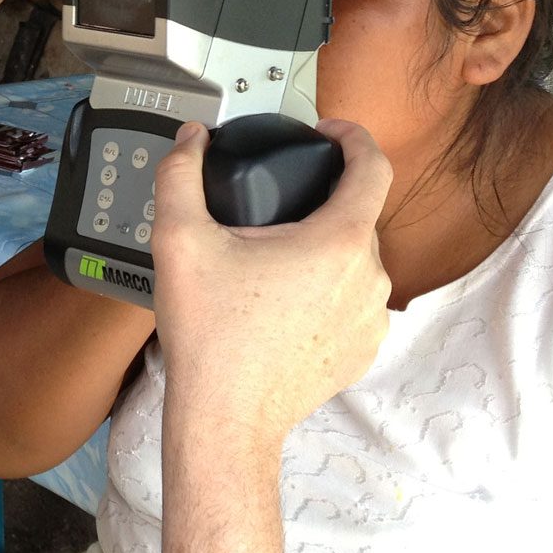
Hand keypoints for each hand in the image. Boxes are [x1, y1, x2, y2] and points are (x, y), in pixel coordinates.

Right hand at [151, 119, 393, 437]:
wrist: (225, 418)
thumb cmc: (211, 335)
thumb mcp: (179, 240)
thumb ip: (180, 175)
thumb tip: (191, 139)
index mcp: (340, 241)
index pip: (373, 166)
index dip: (353, 137)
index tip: (328, 134)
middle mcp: (370, 278)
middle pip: (358, 214)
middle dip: (320, 203)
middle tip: (270, 215)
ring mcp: (372, 319)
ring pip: (357, 261)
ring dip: (323, 251)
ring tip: (273, 264)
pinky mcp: (364, 351)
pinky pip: (354, 302)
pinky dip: (328, 292)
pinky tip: (284, 304)